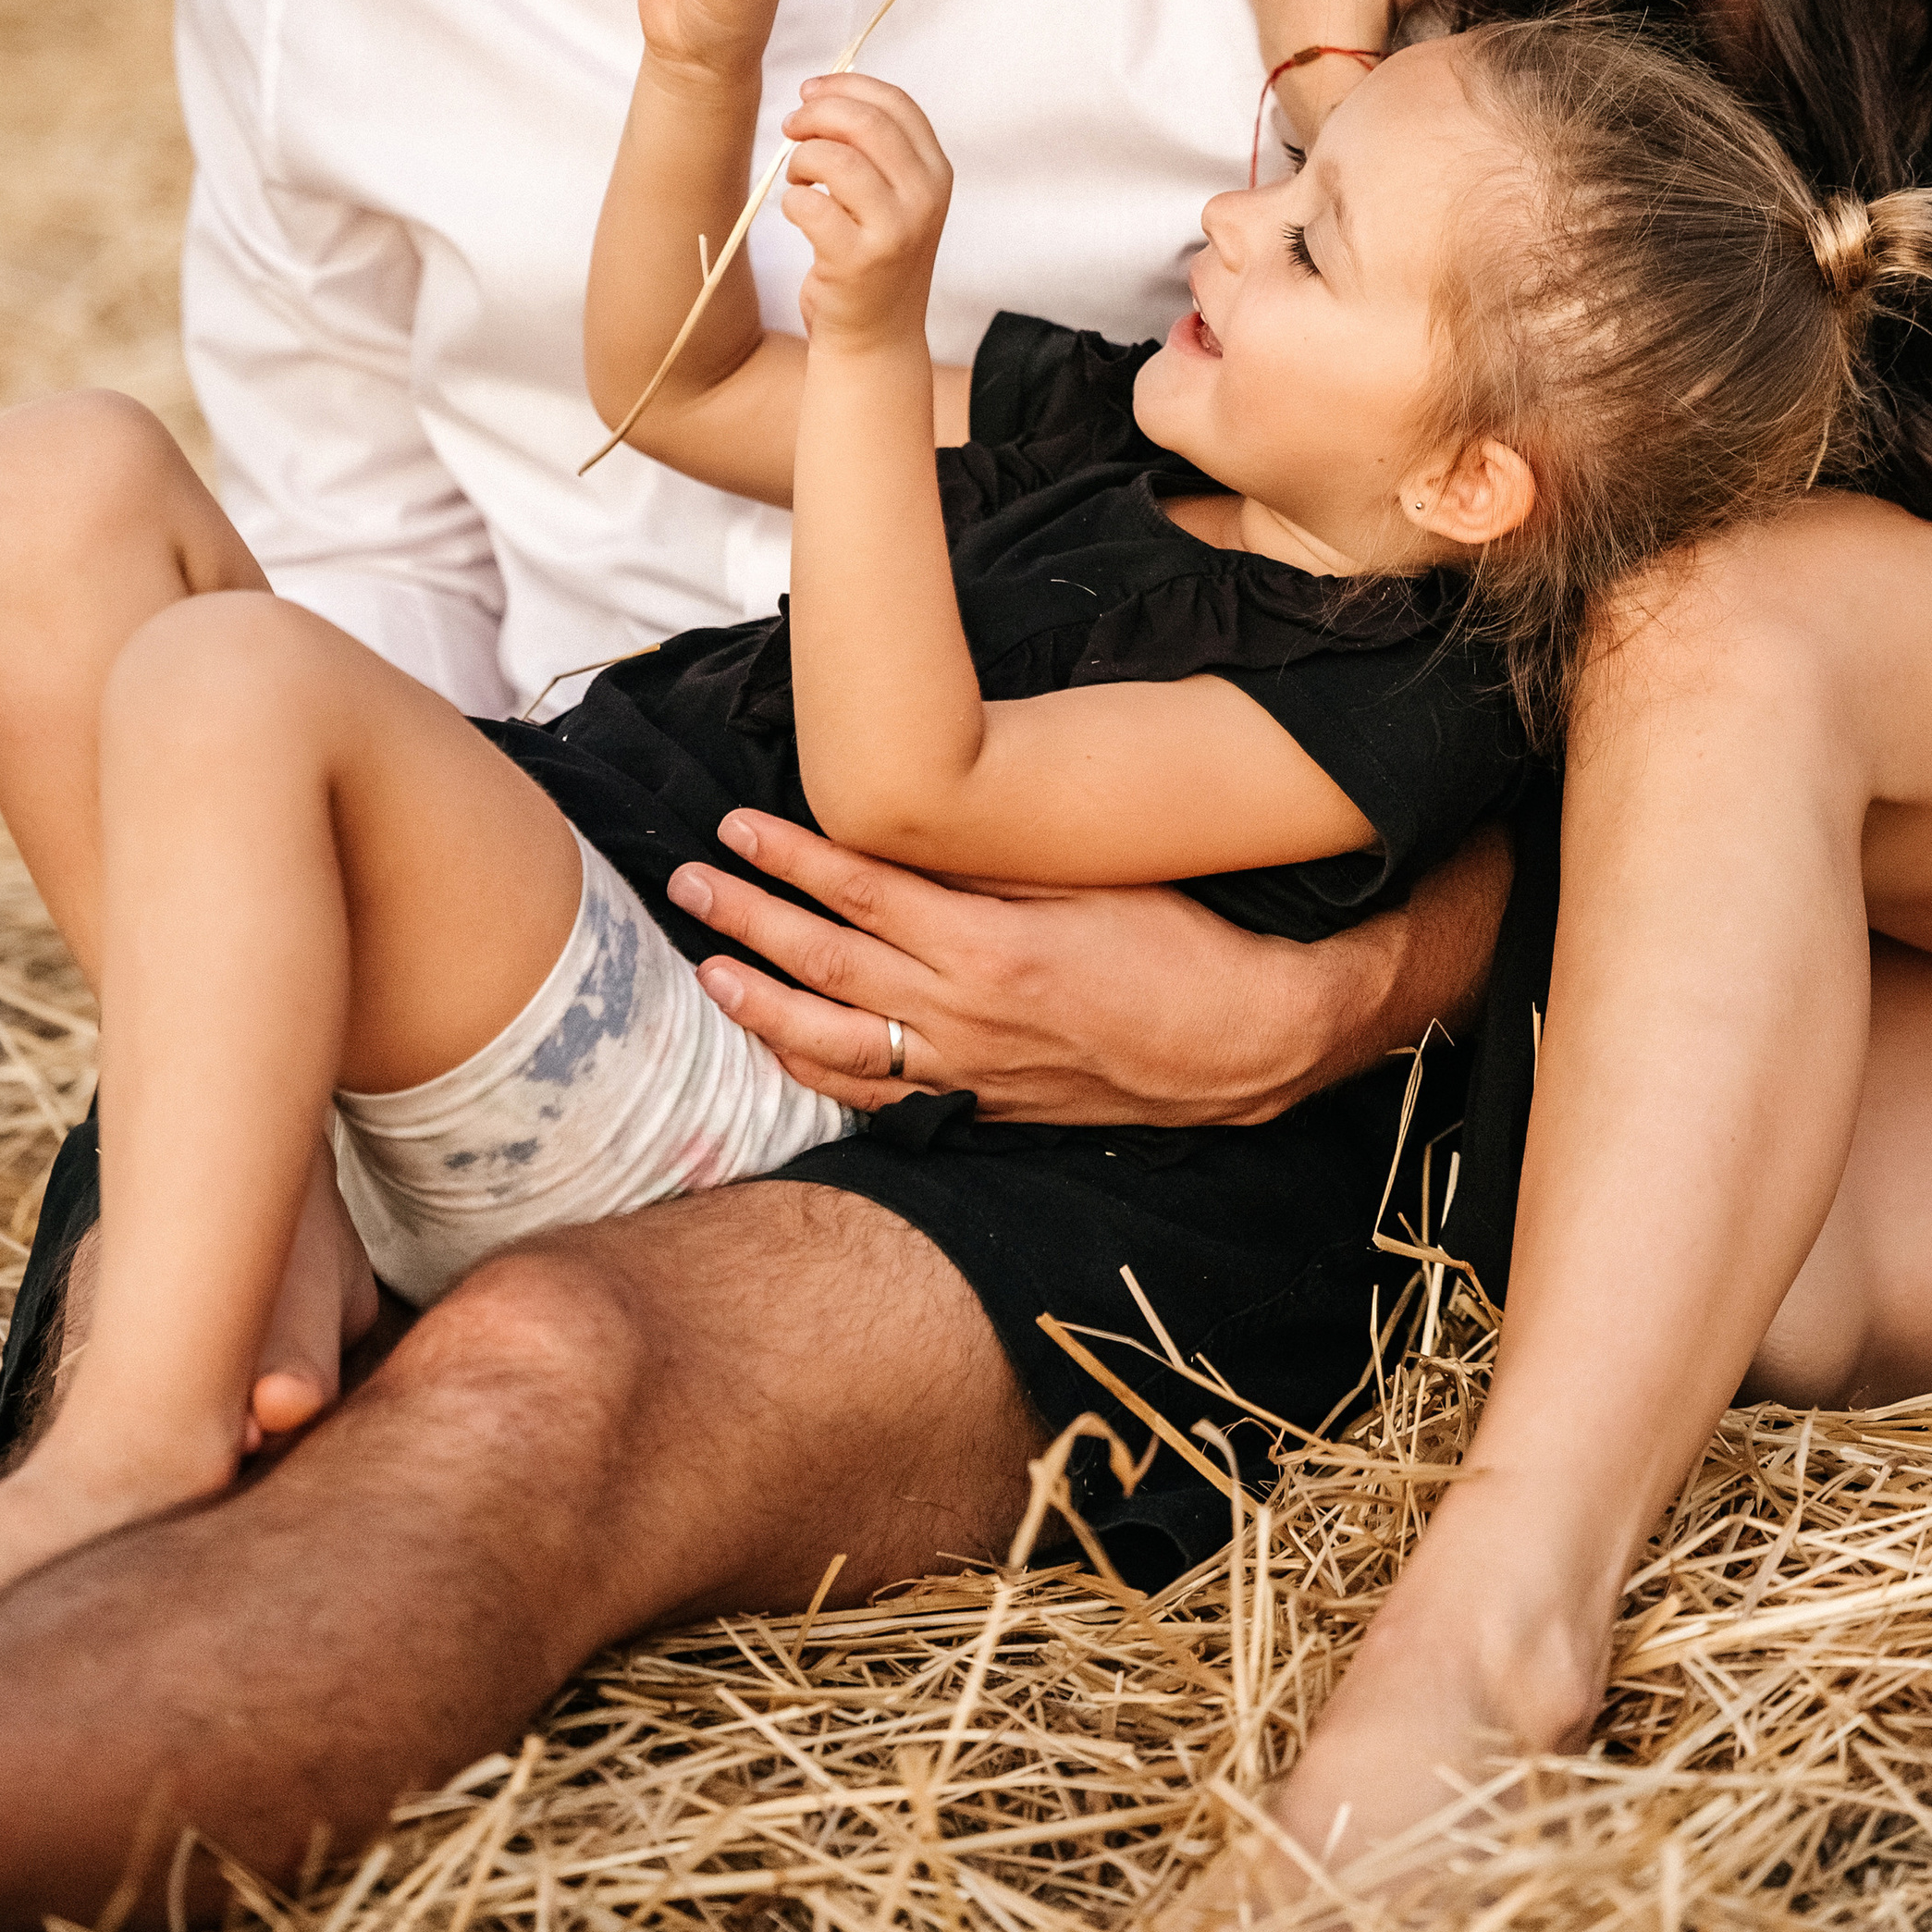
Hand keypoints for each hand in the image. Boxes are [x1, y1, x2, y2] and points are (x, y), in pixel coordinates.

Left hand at [669, 808, 1336, 1122]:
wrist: (1242, 1045)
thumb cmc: (1181, 947)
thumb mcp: (1092, 884)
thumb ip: (995, 867)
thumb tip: (917, 829)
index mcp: (989, 947)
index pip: (862, 892)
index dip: (790, 857)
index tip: (737, 827)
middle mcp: (964, 1014)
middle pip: (827, 963)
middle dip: (749, 920)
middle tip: (689, 882)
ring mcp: (968, 1069)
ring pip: (836, 1043)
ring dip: (763, 1005)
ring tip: (710, 972)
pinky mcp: (982, 1104)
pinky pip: (880, 1095)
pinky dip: (820, 1072)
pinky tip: (785, 1049)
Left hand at [778, 73, 952, 350]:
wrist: (876, 336)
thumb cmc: (874, 255)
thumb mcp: (896, 197)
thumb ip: (877, 148)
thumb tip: (823, 93)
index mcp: (936, 174)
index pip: (896, 104)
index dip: (847, 86)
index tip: (811, 92)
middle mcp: (924, 199)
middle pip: (865, 123)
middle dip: (815, 115)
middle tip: (791, 128)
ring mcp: (894, 232)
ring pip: (833, 159)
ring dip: (800, 159)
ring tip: (799, 178)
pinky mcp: (856, 261)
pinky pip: (807, 205)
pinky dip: (791, 201)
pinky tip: (799, 213)